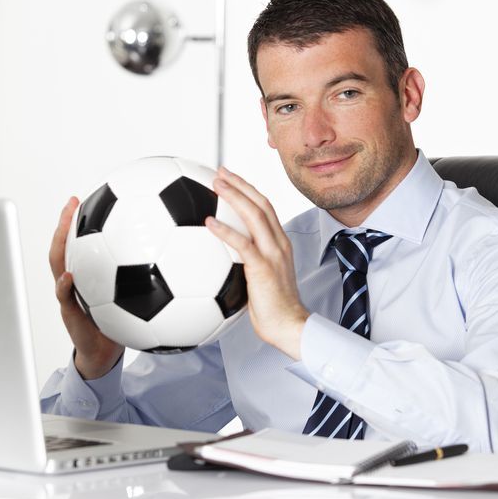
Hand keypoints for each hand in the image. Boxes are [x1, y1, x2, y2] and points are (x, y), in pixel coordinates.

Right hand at [50, 197, 124, 378]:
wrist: (103, 354)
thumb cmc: (119, 324)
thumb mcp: (131, 298)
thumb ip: (142, 277)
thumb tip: (168, 253)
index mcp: (87, 275)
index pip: (78, 243)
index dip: (77, 221)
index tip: (82, 199)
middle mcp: (74, 282)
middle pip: (62, 247)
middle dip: (63, 224)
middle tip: (71, 203)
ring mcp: (69, 297)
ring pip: (57, 267)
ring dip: (59, 246)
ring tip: (64, 230)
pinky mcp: (71, 315)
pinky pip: (64, 298)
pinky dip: (64, 287)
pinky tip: (69, 277)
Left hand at [206, 167, 309, 358]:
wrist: (289, 327)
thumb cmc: (272, 308)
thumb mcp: (261, 279)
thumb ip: (247, 263)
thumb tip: (222, 259)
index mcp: (280, 244)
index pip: (266, 208)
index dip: (249, 190)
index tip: (230, 178)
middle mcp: (279, 243)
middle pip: (261, 203)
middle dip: (240, 184)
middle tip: (220, 171)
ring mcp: (273, 254)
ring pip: (254, 215)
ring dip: (234, 196)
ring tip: (215, 184)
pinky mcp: (263, 268)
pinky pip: (242, 244)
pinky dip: (225, 231)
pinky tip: (208, 222)